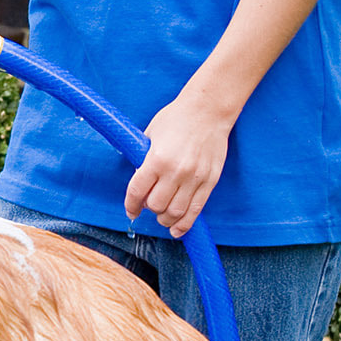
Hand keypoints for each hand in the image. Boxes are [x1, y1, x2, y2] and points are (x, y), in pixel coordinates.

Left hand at [124, 92, 234, 236]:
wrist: (208, 110)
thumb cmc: (175, 119)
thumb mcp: (150, 136)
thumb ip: (143, 160)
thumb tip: (137, 182)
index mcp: (156, 160)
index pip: (137, 192)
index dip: (131, 205)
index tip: (131, 211)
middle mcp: (175, 172)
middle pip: (156, 205)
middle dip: (149, 209)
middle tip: (149, 205)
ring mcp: (194, 178)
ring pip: (175, 212)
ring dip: (165, 219)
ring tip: (162, 217)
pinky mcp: (210, 181)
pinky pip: (196, 210)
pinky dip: (185, 224)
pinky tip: (177, 229)